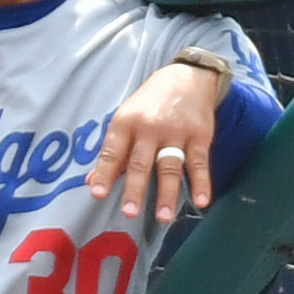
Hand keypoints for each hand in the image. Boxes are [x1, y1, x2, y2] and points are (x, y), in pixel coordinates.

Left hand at [86, 61, 226, 223]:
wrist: (187, 77)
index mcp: (126, 122)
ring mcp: (176, 132)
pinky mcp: (200, 136)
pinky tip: (201, 201)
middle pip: (141, 162)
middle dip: (135, 188)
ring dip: (167, 193)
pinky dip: (201, 183)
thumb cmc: (150, 103)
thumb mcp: (126, 119)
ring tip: (163, 217)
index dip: (104, 173)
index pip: (112, 151)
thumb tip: (91, 182)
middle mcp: (150, 127)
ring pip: (170, 166)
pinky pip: (199, 163)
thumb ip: (112, 153)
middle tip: (130, 212)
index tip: (97, 193)